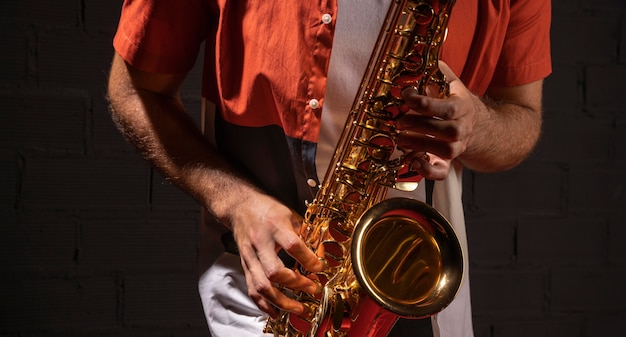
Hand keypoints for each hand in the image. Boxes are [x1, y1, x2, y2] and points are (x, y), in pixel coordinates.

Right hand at [229, 192, 322, 317]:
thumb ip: (306, 234)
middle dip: (295, 284)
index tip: (319, 267)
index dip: (307, 259)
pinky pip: (252, 289)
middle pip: (275, 271)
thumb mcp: (290, 215)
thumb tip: (320, 253)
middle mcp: (260, 242)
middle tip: (311, 288)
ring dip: (280, 301)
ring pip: (262, 285)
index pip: (292, 245)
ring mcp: (250, 256)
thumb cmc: (267, 210)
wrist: (240, 207)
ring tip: (296, 308)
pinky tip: (275, 311)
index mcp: (275, 226)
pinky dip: (263, 304)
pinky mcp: (245, 265)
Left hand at [396, 61, 476, 179]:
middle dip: (420, 125)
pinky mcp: (448, 161)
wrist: (474, 124)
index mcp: (463, 106)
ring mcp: (457, 147)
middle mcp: (463, 128)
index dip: (425, 103)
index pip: (448, 108)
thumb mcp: (449, 82)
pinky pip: (442, 172)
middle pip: (448, 131)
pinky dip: (428, 171)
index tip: (406, 95)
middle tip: (399, 121)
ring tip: (400, 138)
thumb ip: (437, 72)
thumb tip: (421, 55)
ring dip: (420, 145)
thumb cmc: (453, 101)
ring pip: (445, 151)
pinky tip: (413, 162)